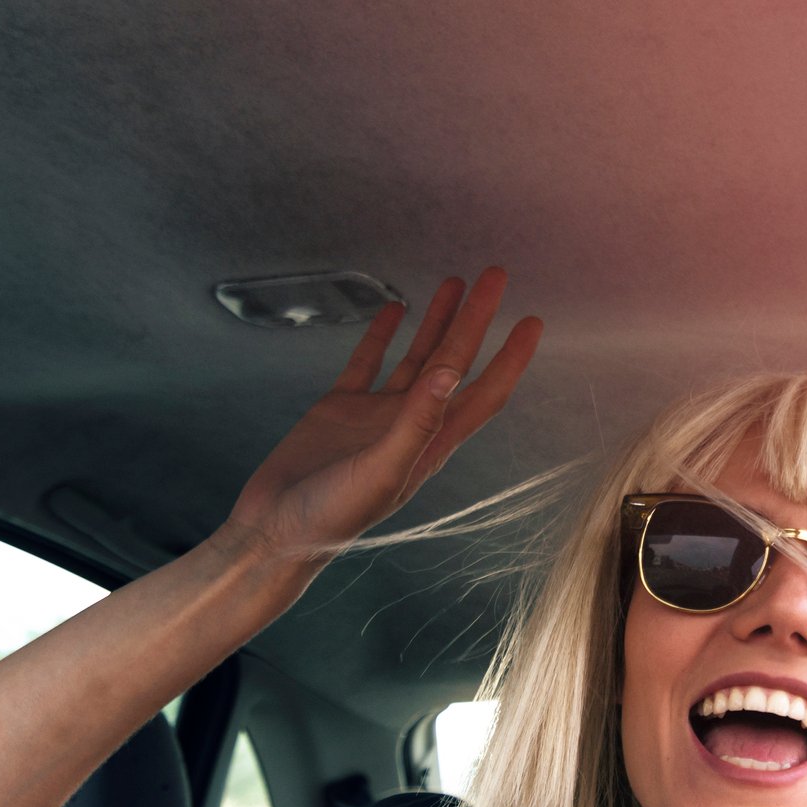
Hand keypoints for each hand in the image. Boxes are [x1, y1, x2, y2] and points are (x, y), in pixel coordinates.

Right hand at [221, 268, 541, 566]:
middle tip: (495, 274)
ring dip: (437, 321)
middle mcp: (411, 425)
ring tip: (455, 282)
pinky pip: (367, 362)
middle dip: (477, 319)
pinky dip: (382, 334)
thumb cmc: (331, 518)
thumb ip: (417, 423)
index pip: (483, 392)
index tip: (531, 320)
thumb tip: (454, 373)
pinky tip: (395, 309)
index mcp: (431, 443)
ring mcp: (376, 415)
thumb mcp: (381, 471)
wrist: (274, 532)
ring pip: (417, 357)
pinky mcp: (339, 408)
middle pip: (455, 361)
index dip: (510, 358)